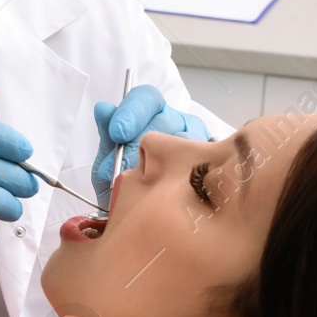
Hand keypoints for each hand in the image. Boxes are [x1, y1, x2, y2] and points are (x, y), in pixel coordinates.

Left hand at [92, 84, 209, 209]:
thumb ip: (107, 133)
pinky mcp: (213, 168)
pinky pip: (203, 167)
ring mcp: (199, 144)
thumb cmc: (124, 182)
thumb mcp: (110, 158)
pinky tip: (170, 192)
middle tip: (126, 167)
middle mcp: (179, 124)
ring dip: (163, 164)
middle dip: (142, 144)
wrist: (136, 217)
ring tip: (146, 185)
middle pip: (167, 120)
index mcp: (153, 114)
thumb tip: (103, 108)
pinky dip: (184, 179)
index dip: (132, 112)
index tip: (118, 133)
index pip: (147, 98)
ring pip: (186, 144)